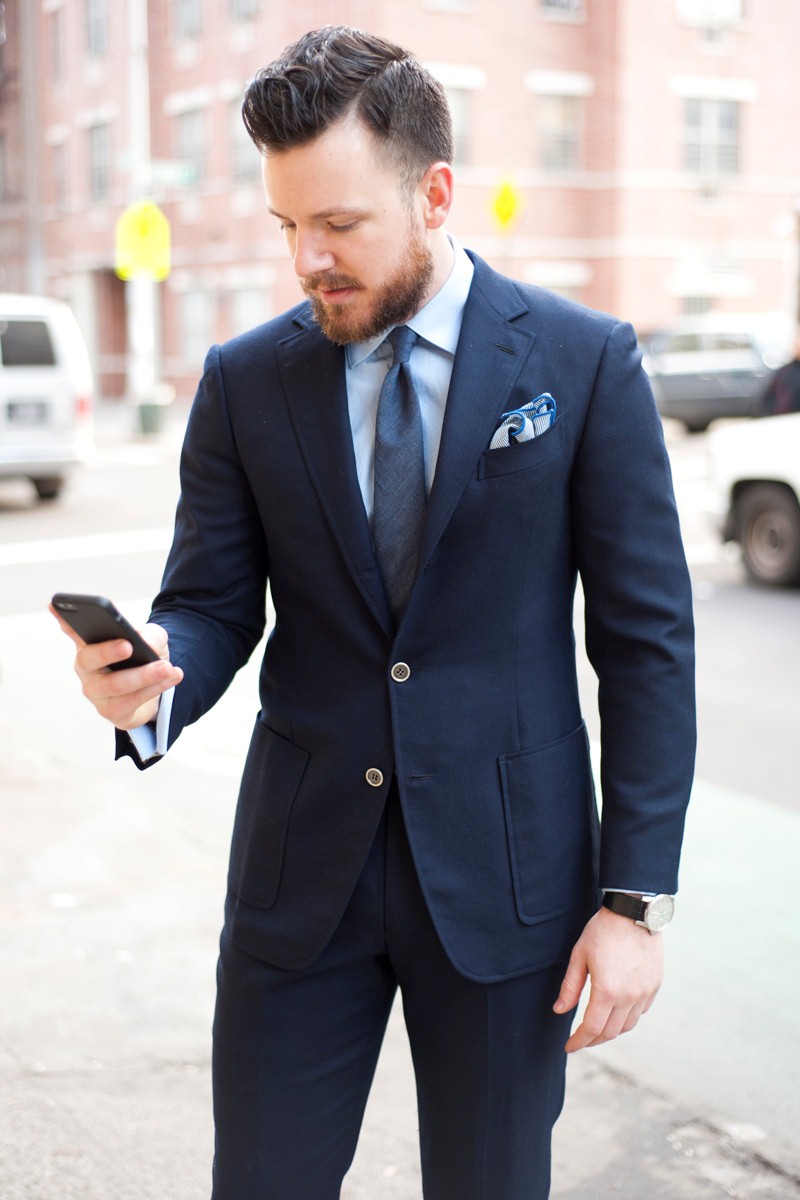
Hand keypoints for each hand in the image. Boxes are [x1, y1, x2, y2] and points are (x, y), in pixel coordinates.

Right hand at [50, 605, 183, 730]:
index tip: (55, 605)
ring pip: (114, 685)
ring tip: (166, 667)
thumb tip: (148, 643)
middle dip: (108, 651)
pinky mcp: (110, 711)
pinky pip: (130, 702)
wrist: (155, 690)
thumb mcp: (152, 639)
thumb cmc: (143, 657)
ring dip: (144, 676)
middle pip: (88, 659)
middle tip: (128, 645)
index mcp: (90, 642)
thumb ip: (151, 635)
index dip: (63, 619)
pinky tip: (171, 677)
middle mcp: (86, 667)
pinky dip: (154, 689)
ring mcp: (95, 691)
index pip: (72, 629)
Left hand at [553, 905, 663, 1053]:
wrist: (634, 911)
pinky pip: (641, 1011)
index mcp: (607, 991)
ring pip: (628, 1025)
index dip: (579, 1041)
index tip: (569, 1047)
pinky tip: (617, 1010)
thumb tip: (559, 1010)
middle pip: (611, 1032)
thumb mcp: (579, 955)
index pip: (592, 1029)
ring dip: (611, 1031)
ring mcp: (644, 992)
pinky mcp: (655, 985)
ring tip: (598, 1027)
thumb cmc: (603, 930)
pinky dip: (627, 1017)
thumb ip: (570, 987)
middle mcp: (629, 996)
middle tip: (581, 1039)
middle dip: (593, 1039)